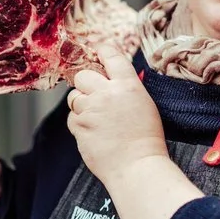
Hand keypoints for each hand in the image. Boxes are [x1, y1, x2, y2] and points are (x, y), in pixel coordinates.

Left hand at [67, 45, 166, 185]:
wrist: (137, 167)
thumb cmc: (146, 140)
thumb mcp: (145, 105)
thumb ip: (128, 88)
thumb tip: (116, 78)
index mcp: (128, 85)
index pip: (111, 56)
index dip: (102, 51)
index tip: (98, 52)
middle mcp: (107, 93)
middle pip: (83, 75)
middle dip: (86, 83)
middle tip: (95, 96)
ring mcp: (90, 110)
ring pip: (74, 97)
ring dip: (82, 105)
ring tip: (98, 120)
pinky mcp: (79, 126)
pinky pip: (72, 118)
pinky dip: (80, 123)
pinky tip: (94, 133)